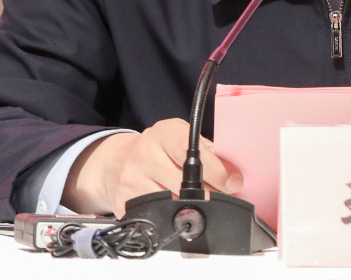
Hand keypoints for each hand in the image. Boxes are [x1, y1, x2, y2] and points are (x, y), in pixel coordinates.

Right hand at [61, 118, 243, 216]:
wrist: (115, 162)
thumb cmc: (157, 150)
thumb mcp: (181, 139)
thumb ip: (209, 154)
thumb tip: (234, 178)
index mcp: (163, 133)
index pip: (189, 149)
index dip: (214, 169)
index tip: (231, 183)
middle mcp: (144, 154)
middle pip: (184, 182)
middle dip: (208, 193)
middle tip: (219, 197)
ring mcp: (131, 179)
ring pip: (172, 203)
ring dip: (190, 208)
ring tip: (197, 203)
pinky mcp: (123, 203)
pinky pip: (155, 216)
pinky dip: (169, 216)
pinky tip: (174, 209)